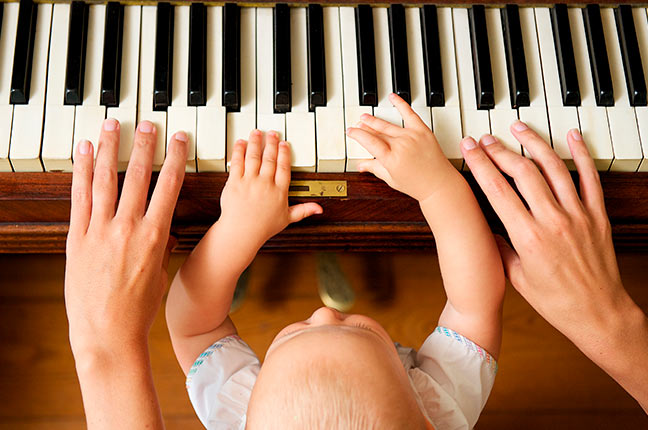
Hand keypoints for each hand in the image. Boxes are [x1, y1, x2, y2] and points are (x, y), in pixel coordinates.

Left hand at [65, 119, 187, 354]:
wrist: (107, 332)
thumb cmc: (138, 308)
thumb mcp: (159, 274)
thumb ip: (162, 248)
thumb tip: (166, 235)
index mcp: (155, 236)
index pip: (168, 187)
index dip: (174, 159)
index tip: (178, 139)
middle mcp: (127, 228)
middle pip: (137, 176)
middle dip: (144, 145)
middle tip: (147, 123)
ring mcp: (99, 230)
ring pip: (105, 179)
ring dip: (108, 149)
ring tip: (112, 125)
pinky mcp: (77, 237)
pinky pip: (79, 197)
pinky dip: (79, 172)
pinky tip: (83, 152)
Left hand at [218, 129, 321, 248]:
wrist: (241, 232)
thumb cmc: (263, 227)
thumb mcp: (287, 218)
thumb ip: (303, 210)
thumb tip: (319, 209)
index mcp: (279, 191)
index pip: (284, 167)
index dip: (284, 153)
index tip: (284, 144)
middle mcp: (265, 184)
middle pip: (270, 158)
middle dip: (271, 143)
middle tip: (272, 133)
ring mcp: (250, 182)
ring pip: (254, 157)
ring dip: (256, 142)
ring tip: (257, 133)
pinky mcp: (235, 182)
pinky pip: (237, 162)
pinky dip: (239, 151)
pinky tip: (241, 143)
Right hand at [345, 93, 454, 201]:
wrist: (439, 184)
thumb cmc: (417, 185)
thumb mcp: (391, 179)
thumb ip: (375, 168)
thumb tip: (360, 165)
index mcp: (390, 159)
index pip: (368, 141)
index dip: (357, 135)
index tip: (351, 131)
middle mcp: (400, 145)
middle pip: (377, 132)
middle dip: (364, 127)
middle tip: (357, 125)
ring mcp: (412, 136)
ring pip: (388, 125)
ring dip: (375, 120)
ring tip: (365, 116)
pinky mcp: (423, 131)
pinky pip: (409, 114)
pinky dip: (400, 104)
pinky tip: (392, 97)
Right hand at [461, 122, 637, 349]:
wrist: (597, 313)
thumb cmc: (556, 301)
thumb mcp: (516, 277)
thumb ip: (501, 246)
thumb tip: (488, 226)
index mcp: (528, 238)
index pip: (498, 190)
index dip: (480, 164)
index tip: (470, 149)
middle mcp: (553, 221)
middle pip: (522, 173)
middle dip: (500, 151)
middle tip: (487, 138)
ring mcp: (578, 215)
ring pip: (554, 168)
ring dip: (534, 144)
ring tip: (518, 129)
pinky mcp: (597, 215)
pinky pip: (590, 178)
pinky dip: (581, 154)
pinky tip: (572, 137)